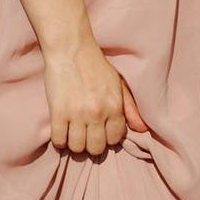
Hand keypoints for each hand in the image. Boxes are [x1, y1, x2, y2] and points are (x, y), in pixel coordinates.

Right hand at [44, 36, 147, 155]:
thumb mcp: (119, 84)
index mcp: (114, 106)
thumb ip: (130, 108)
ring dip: (75, 143)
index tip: (102, 131)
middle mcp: (97, 113)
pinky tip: (63, 129)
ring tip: (75, 131)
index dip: (108, 138)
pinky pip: (58, 141)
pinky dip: (60, 140)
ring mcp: (76, 114)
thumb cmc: (97, 66)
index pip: (114, 139)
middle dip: (92, 144)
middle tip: (87, 134)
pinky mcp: (58, 113)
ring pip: (77, 147)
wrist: (72, 50)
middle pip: (96, 148)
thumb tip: (142, 129)